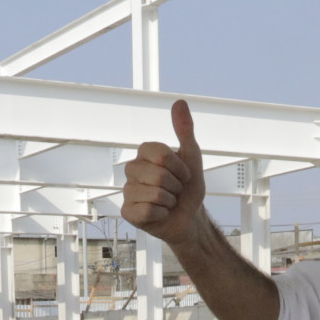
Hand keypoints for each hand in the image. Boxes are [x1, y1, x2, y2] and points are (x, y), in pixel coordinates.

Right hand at [121, 99, 205, 246]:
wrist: (189, 217)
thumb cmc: (188, 188)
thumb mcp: (192, 156)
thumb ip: (185, 130)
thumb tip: (179, 102)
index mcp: (144, 154)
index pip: (161, 153)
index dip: (179, 167)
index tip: (184, 174)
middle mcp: (132, 170)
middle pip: (158, 174)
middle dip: (176, 186)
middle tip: (175, 190)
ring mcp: (128, 191)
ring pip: (154, 194)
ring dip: (170, 201)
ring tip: (168, 202)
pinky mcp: (128, 212)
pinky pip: (147, 211)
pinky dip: (162, 214)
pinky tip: (160, 213)